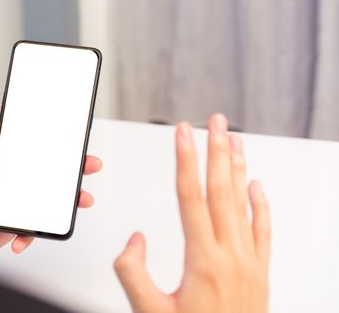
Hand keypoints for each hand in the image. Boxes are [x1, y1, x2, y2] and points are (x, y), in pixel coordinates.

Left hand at [0, 91, 102, 265]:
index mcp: (1, 157)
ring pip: (53, 195)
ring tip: (83, 198)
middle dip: (74, 165)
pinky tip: (30, 232)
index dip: (54, 135)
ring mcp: (18, 200)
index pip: (33, 141)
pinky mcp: (20, 222)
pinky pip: (38, 224)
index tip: (73, 130)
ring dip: (72, 196)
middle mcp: (13, 177)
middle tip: (89, 162)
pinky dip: (39, 230)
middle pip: (51, 167)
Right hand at [114, 114, 270, 312]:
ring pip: (244, 203)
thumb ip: (133, 273)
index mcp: (202, 260)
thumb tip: (135, 239)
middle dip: (216, 150)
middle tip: (216, 122)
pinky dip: (262, 205)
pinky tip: (258, 186)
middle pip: (221, 190)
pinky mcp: (259, 272)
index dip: (185, 160)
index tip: (182, 133)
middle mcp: (230, 254)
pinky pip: (264, 230)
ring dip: (238, 168)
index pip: (190, 196)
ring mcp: (248, 262)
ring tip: (236, 140)